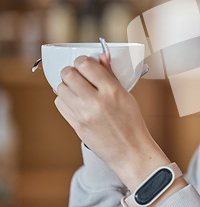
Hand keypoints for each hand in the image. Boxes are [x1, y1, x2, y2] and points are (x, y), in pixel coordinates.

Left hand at [54, 54, 170, 190]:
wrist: (130, 150)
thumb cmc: (132, 122)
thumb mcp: (126, 95)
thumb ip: (110, 75)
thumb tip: (102, 56)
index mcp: (112, 90)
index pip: (86, 65)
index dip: (82, 60)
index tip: (85, 63)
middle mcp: (96, 101)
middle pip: (69, 75)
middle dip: (71, 71)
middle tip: (77, 74)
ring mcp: (84, 115)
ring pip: (60, 89)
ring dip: (66, 85)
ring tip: (76, 88)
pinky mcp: (76, 126)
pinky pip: (60, 104)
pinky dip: (64, 99)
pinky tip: (74, 101)